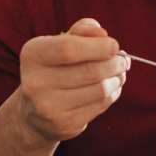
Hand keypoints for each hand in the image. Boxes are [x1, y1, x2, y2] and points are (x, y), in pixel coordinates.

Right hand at [16, 18, 128, 143]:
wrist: (36, 112)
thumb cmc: (56, 68)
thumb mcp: (62, 43)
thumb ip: (82, 31)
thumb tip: (102, 34)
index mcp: (33, 55)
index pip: (69, 49)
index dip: (99, 46)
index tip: (114, 46)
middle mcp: (35, 82)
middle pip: (90, 70)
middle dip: (114, 64)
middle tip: (123, 61)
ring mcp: (48, 106)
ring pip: (99, 89)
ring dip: (116, 79)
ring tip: (118, 74)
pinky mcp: (64, 124)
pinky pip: (100, 105)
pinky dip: (112, 94)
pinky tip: (111, 89)